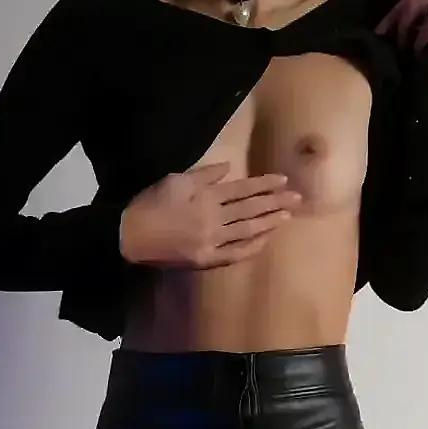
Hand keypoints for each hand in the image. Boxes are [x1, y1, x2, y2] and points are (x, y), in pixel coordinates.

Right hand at [119, 163, 302, 269]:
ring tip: (287, 216)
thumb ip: (203, 174)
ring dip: (269, 223)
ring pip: (247, 230)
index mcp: (205, 196)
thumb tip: (228, 169)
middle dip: (275, 202)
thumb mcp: (175, 180)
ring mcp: (212, 241)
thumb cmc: (150, 203)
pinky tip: (265, 241)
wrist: (130, 236)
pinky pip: (235, 254)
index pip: (242, 188)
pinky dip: (252, 248)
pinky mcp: (206, 260)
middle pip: (250, 208)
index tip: (283, 180)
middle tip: (297, 198)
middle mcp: (214, 218)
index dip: (264, 184)